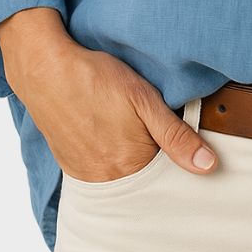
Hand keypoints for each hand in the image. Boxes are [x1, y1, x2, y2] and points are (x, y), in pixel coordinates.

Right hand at [0, 7, 217, 181]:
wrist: (43, 69)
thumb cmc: (96, 79)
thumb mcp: (145, 100)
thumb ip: (176, 136)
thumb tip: (208, 166)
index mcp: (129, 166)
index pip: (166, 179)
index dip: (179, 163)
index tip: (186, 148)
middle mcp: (104, 178)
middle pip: (143, 182)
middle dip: (156, 164)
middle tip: (156, 134)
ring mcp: (84, 174)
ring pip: (122, 177)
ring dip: (133, 162)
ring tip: (133, 133)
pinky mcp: (70, 164)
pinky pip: (100, 172)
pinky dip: (112, 160)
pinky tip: (113, 137)